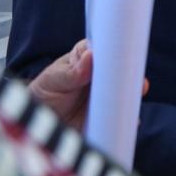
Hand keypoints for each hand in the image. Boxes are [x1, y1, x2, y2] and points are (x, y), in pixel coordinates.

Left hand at [27, 39, 148, 130]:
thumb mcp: (54, 78)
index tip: (128, 60)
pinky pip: (120, 116)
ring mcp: (106, 96)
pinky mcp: (105, 115)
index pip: (110, 51)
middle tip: (140, 86)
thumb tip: (90, 56)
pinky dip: (126, 120)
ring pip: (125, 95)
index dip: (121, 54)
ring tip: (134, 106)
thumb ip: (72, 71)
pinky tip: (129, 124)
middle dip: (134, 79)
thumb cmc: (44, 91)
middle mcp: (102, 75)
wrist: (35, 120)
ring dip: (133, 100)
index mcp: (90, 57)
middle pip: (124, 74)